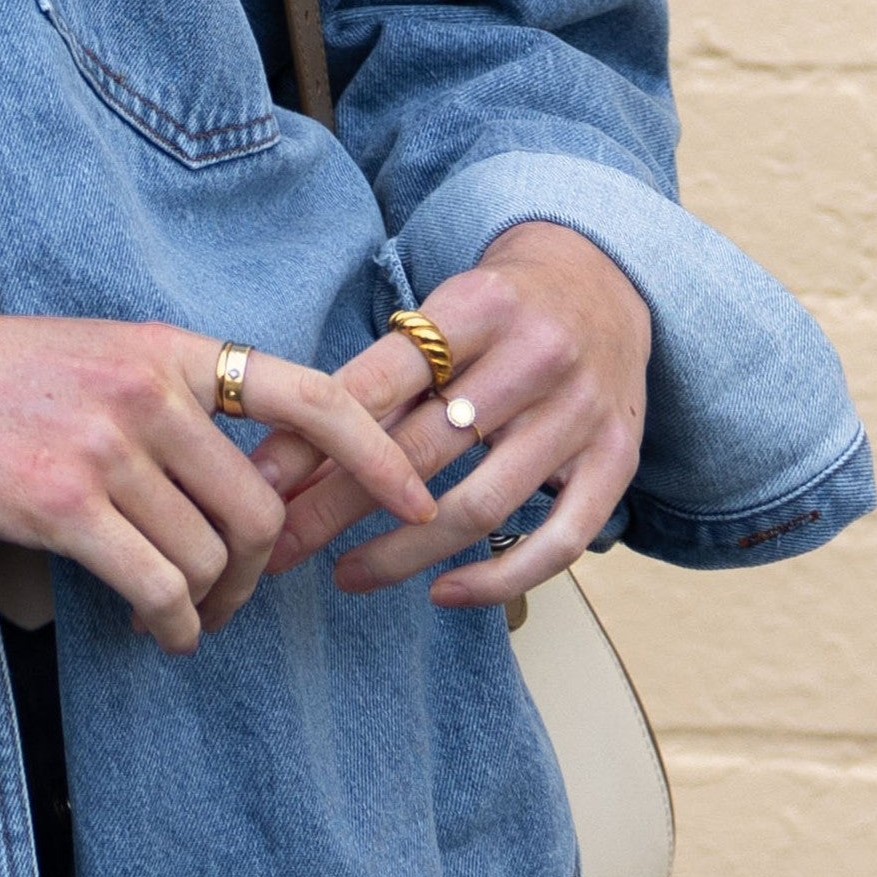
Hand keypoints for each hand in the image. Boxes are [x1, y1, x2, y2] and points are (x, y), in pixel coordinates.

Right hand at [0, 301, 442, 655]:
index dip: (376, 452)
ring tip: (175, 617)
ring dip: (207, 607)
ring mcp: (106, 445)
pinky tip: (150, 628)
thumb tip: (243, 479)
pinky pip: (157, 587)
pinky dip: (170, 624)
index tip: (414, 499)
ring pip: (211, 557)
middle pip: (264, 507)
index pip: (310, 394)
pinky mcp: (59, 502)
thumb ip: (169, 399)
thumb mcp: (94, 355)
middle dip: (261, 573)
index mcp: (170, 349)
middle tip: (230, 601)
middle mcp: (151, 390)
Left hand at [262, 224, 650, 608]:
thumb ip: (373, 383)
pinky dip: (497, 580)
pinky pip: (558, 543)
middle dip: (336, 507)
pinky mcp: (617, 461)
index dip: (310, 444)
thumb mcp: (437, 317)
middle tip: (281, 547)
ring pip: (478, 505)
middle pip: (418, 451)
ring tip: (344, 574)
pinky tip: (441, 594)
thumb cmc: (496, 311)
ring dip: (400, 553)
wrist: (605, 281)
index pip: (378, 385)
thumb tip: (277, 463)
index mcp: (478, 307)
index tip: (260, 489)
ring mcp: (582, 413)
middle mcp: (536, 357)